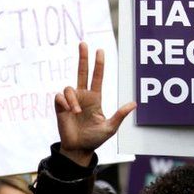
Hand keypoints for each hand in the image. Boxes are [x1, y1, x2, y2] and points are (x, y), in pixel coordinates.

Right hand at [55, 42, 135, 165]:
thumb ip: (120, 115)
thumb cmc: (95, 139)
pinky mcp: (60, 108)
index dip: (98, 64)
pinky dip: (64, 102)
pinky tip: (69, 111)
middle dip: (83, 57)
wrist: (78, 149)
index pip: (97, 77)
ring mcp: (70, 101)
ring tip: (76, 112)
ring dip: (72, 99)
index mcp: (95, 99)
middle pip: (81, 72)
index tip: (100, 50)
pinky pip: (59, 97)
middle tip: (83, 43)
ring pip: (69, 88)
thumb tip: (134, 104)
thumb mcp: (110, 128)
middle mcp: (82, 97)